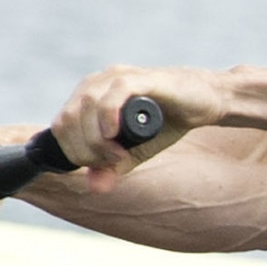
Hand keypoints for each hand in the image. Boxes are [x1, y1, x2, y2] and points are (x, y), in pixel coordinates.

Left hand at [49, 67, 228, 190]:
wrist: (205, 101)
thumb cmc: (167, 122)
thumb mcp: (136, 151)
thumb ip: (113, 166)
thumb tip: (94, 188)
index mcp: (89, 97)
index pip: (61, 126)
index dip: (74, 152)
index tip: (100, 166)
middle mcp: (98, 83)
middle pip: (69, 118)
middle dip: (84, 149)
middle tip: (111, 162)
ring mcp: (118, 77)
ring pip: (86, 105)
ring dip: (97, 139)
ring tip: (119, 154)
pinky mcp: (142, 78)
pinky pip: (113, 93)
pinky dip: (108, 117)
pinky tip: (115, 134)